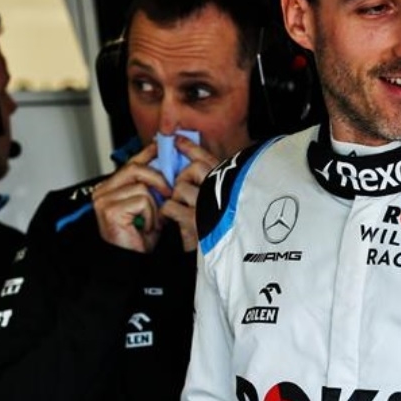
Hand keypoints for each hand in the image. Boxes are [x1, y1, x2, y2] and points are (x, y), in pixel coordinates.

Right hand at [92, 142, 170, 252]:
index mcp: (110, 188)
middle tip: (169, 193)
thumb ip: (153, 187)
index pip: (129, 163)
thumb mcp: (150, 206)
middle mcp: (102, 191)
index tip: (161, 145)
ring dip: (155, 206)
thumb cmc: (140, 238)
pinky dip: (151, 215)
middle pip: (136, 168)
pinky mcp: (109, 209)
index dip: (147, 153)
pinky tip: (146, 227)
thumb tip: (166, 164)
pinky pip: (142, 200)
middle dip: (158, 179)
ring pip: (142, 186)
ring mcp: (103, 200)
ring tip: (152, 221)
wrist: (131, 263)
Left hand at [158, 132, 218, 251]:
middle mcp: (223, 192)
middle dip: (182, 179)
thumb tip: (190, 162)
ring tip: (183, 212)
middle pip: (194, 168)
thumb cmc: (226, 232)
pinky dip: (168, 213)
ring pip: (180, 186)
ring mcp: (209, 205)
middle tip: (181, 193)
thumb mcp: (224, 203)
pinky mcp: (196, 221)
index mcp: (230, 186)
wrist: (231, 260)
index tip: (176, 140)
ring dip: (176, 199)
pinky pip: (170, 206)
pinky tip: (176, 221)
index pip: (209, 158)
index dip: (191, 147)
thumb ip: (214, 186)